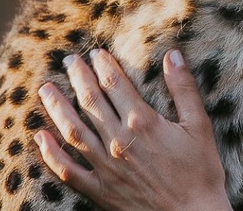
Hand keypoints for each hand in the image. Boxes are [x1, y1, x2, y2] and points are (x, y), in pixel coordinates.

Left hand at [34, 49, 231, 210]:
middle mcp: (118, 141)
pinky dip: (51, 154)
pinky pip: (68, 170)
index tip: (95, 53)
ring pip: (73, 131)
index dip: (103, 66)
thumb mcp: (200, 125)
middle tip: (68, 60)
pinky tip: (41, 137)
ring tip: (47, 89)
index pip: (116, 85)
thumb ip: (184, 89)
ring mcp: (106, 166)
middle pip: (91, 102)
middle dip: (78, 78)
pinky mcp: (99, 189)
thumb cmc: (201, 171)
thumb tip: (173, 55)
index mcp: (142, 122)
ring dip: (58, 107)